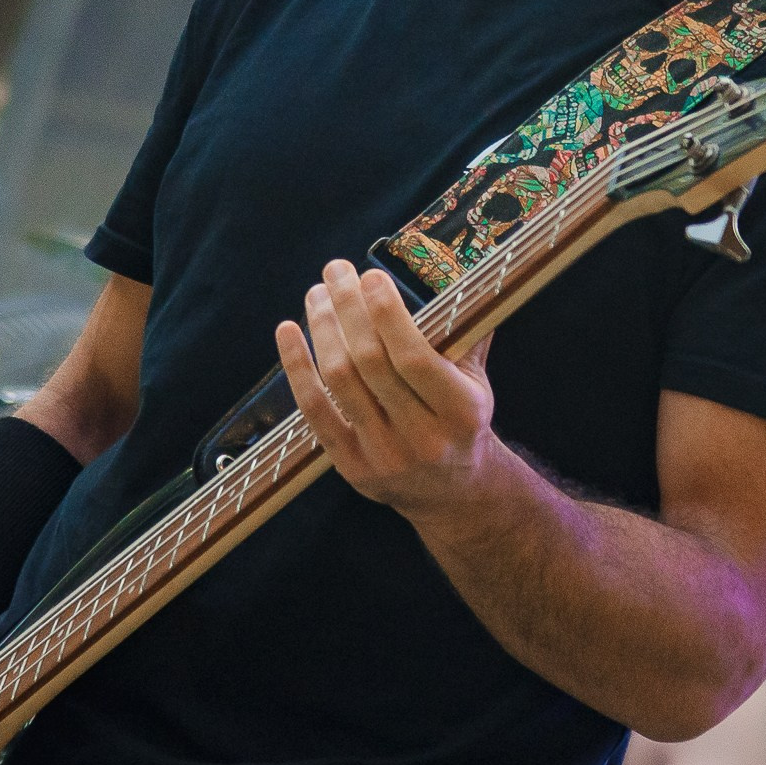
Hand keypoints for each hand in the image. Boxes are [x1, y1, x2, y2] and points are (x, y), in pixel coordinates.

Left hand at [276, 258, 497, 519]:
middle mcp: (422, 437)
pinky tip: (288, 331)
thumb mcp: (477, 383)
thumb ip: (466, 334)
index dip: (387, 314)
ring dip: (323, 329)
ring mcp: (383, 455)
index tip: (370, 277)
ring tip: (317, 294)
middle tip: (337, 271)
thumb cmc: (461, 421)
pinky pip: (315, 411)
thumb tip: (458, 274)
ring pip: (340, 381)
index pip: (414, 357)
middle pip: (371, 363)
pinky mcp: (350, 466)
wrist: (452, 493)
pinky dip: (297, 367)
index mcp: (460, 411)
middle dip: (348, 308)